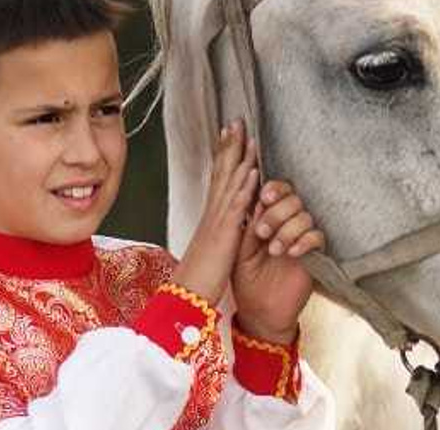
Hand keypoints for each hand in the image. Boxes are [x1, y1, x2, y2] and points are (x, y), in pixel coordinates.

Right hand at [172, 120, 259, 305]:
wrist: (186, 297)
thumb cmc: (198, 279)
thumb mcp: (211, 251)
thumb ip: (218, 235)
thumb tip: (222, 229)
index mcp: (210, 218)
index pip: (218, 180)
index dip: (224, 156)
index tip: (229, 135)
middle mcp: (212, 214)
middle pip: (222, 173)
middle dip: (230, 146)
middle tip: (237, 121)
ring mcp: (217, 222)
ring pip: (229, 183)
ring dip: (239, 158)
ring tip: (248, 136)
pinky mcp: (225, 235)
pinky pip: (236, 208)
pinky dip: (244, 187)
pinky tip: (253, 171)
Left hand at [232, 180, 325, 345]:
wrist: (259, 312)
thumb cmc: (247, 281)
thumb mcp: (240, 249)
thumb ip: (249, 224)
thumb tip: (258, 197)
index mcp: (268, 219)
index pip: (278, 192)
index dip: (274, 189)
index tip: (264, 197)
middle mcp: (286, 225)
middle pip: (294, 200)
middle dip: (277, 212)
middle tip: (262, 232)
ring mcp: (301, 240)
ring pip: (305, 217)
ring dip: (288, 230)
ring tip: (274, 250)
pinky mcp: (313, 257)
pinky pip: (318, 238)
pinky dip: (305, 241)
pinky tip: (292, 253)